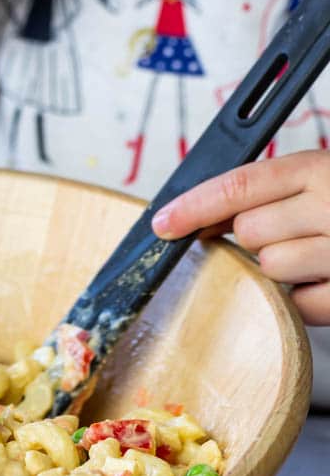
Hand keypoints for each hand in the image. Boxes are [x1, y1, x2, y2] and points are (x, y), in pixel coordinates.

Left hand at [152, 150, 329, 324]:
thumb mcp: (325, 178)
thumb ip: (277, 190)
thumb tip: (205, 214)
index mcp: (322, 168)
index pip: (240, 184)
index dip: (193, 206)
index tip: (162, 224)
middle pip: (249, 232)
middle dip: (257, 236)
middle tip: (293, 230)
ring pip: (269, 269)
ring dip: (282, 268)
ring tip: (321, 253)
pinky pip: (296, 306)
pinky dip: (303, 300)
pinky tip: (328, 279)